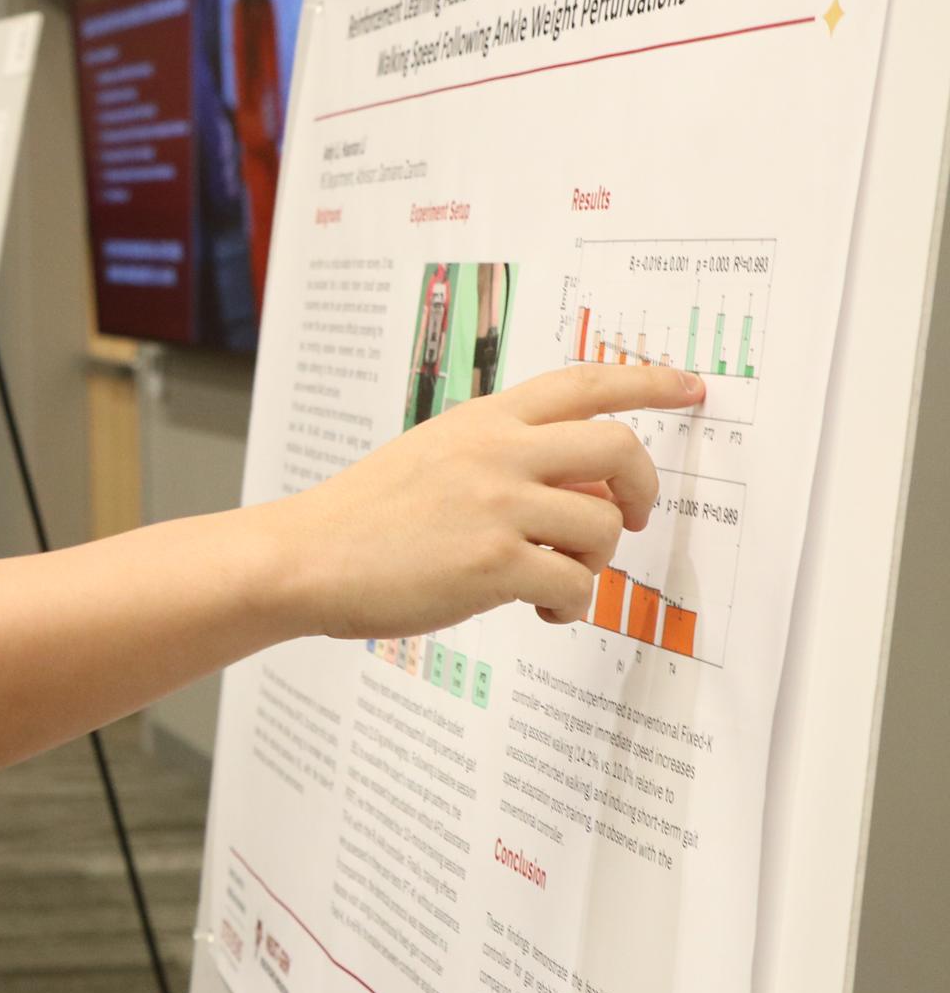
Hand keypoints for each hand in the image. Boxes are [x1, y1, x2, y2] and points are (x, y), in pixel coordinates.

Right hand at [270, 364, 702, 640]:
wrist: (305, 557)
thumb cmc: (363, 517)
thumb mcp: (433, 457)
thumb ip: (501, 457)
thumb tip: (577, 486)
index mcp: (482, 420)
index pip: (582, 381)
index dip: (647, 381)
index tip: (688, 389)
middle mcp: (496, 452)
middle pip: (617, 448)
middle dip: (641, 488)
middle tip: (629, 517)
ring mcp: (496, 506)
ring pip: (602, 525)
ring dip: (595, 561)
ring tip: (558, 580)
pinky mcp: (493, 564)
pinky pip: (576, 584)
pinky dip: (571, 605)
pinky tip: (540, 611)